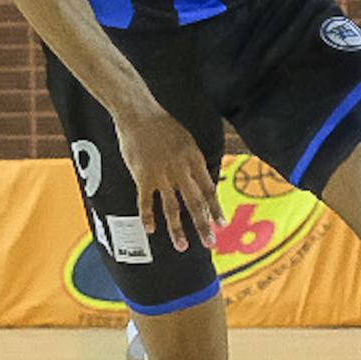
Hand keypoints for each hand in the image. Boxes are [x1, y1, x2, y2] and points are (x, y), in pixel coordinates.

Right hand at [114, 103, 219, 253]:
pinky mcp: (143, 176)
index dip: (216, 208)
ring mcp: (162, 174)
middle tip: (210, 243)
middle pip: (195, 203)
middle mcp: (181, 170)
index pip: (209, 189)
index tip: (221, 224)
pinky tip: (150, 230)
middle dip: (203, 225)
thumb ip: (193, 159)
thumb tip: (201, 175)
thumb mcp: (186, 139)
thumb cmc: (161, 123)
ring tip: (182, 246)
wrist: (139, 112)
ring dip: (177, 229)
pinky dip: (148, 216)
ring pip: (173, 207)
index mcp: (194, 160)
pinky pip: (146, 201)